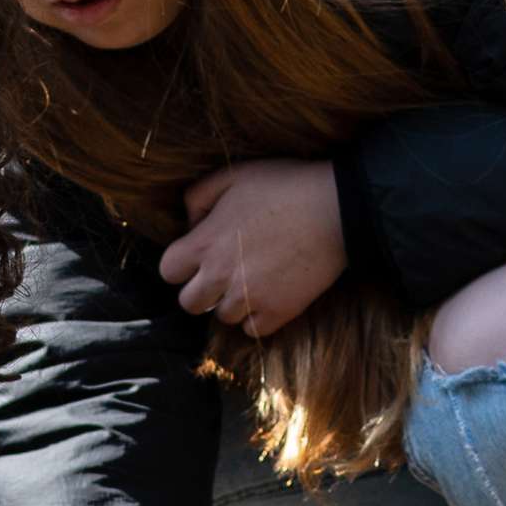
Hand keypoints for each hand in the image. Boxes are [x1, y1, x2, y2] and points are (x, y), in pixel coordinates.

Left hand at [157, 160, 344, 337]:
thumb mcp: (233, 175)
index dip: (182, 263)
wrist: (337, 208)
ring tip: (252, 280)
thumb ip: (198, 197)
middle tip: (223, 273)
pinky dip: (257, 317)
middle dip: (201, 289)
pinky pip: (252, 330)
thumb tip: (189, 224)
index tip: (200, 255)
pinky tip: (268, 295)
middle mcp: (220, 276)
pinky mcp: (278, 311)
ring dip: (232, 302)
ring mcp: (249, 297)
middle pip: (189, 303)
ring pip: (222, 317)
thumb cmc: (284, 186)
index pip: (168, 271)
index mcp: (205, 243)